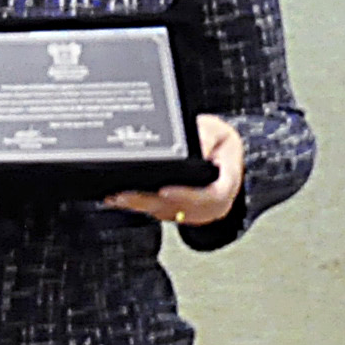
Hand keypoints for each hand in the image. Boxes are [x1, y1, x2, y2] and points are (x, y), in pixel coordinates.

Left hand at [107, 114, 246, 227]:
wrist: (220, 153)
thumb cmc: (218, 140)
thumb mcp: (218, 130)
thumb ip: (206, 135)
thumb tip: (195, 146)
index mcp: (227, 181)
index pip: (212, 195)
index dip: (187, 196)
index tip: (164, 190)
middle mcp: (214, 201)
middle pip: (183, 210)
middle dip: (152, 202)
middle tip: (126, 194)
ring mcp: (197, 210)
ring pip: (168, 214)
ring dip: (140, 206)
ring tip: (117, 196)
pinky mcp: (182, 212)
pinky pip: (160, 213)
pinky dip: (140, 206)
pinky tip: (120, 199)